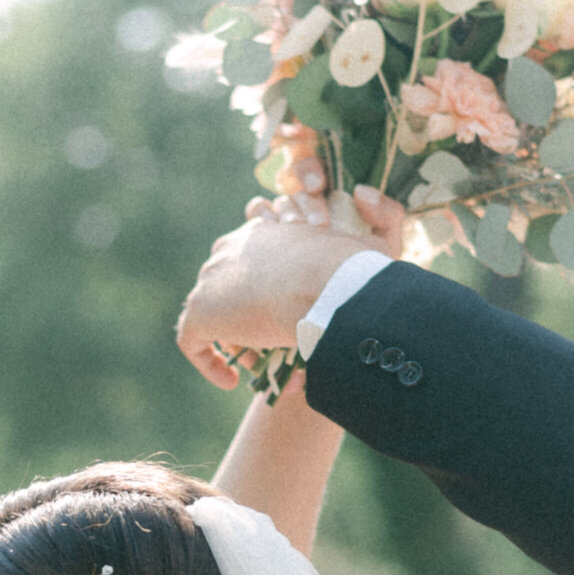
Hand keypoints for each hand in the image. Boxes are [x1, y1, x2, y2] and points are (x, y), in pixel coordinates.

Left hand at [176, 185, 403, 390]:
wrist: (326, 287)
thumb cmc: (355, 270)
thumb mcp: (377, 240)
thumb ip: (381, 215)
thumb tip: (363, 194)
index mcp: (267, 228)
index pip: (255, 252)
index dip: (267, 285)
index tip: (284, 311)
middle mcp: (232, 246)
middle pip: (229, 282)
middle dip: (246, 311)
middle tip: (270, 343)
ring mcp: (212, 275)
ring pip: (214, 311)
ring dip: (235, 338)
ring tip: (260, 365)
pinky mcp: (201, 308)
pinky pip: (192, 339)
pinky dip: (207, 361)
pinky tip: (230, 380)